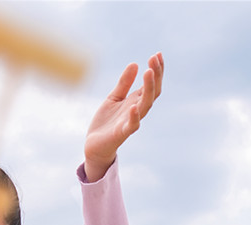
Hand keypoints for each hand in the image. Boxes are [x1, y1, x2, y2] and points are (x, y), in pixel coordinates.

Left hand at [83, 53, 163, 181]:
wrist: (93, 145)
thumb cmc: (106, 122)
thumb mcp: (114, 98)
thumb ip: (124, 83)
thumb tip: (134, 64)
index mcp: (136, 101)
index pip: (152, 83)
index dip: (156, 69)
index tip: (157, 54)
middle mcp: (137, 110)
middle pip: (153, 92)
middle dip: (156, 75)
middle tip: (154, 58)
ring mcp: (131, 121)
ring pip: (146, 105)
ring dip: (148, 88)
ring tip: (148, 72)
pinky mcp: (122, 133)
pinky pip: (132, 125)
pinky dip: (134, 116)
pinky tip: (133, 106)